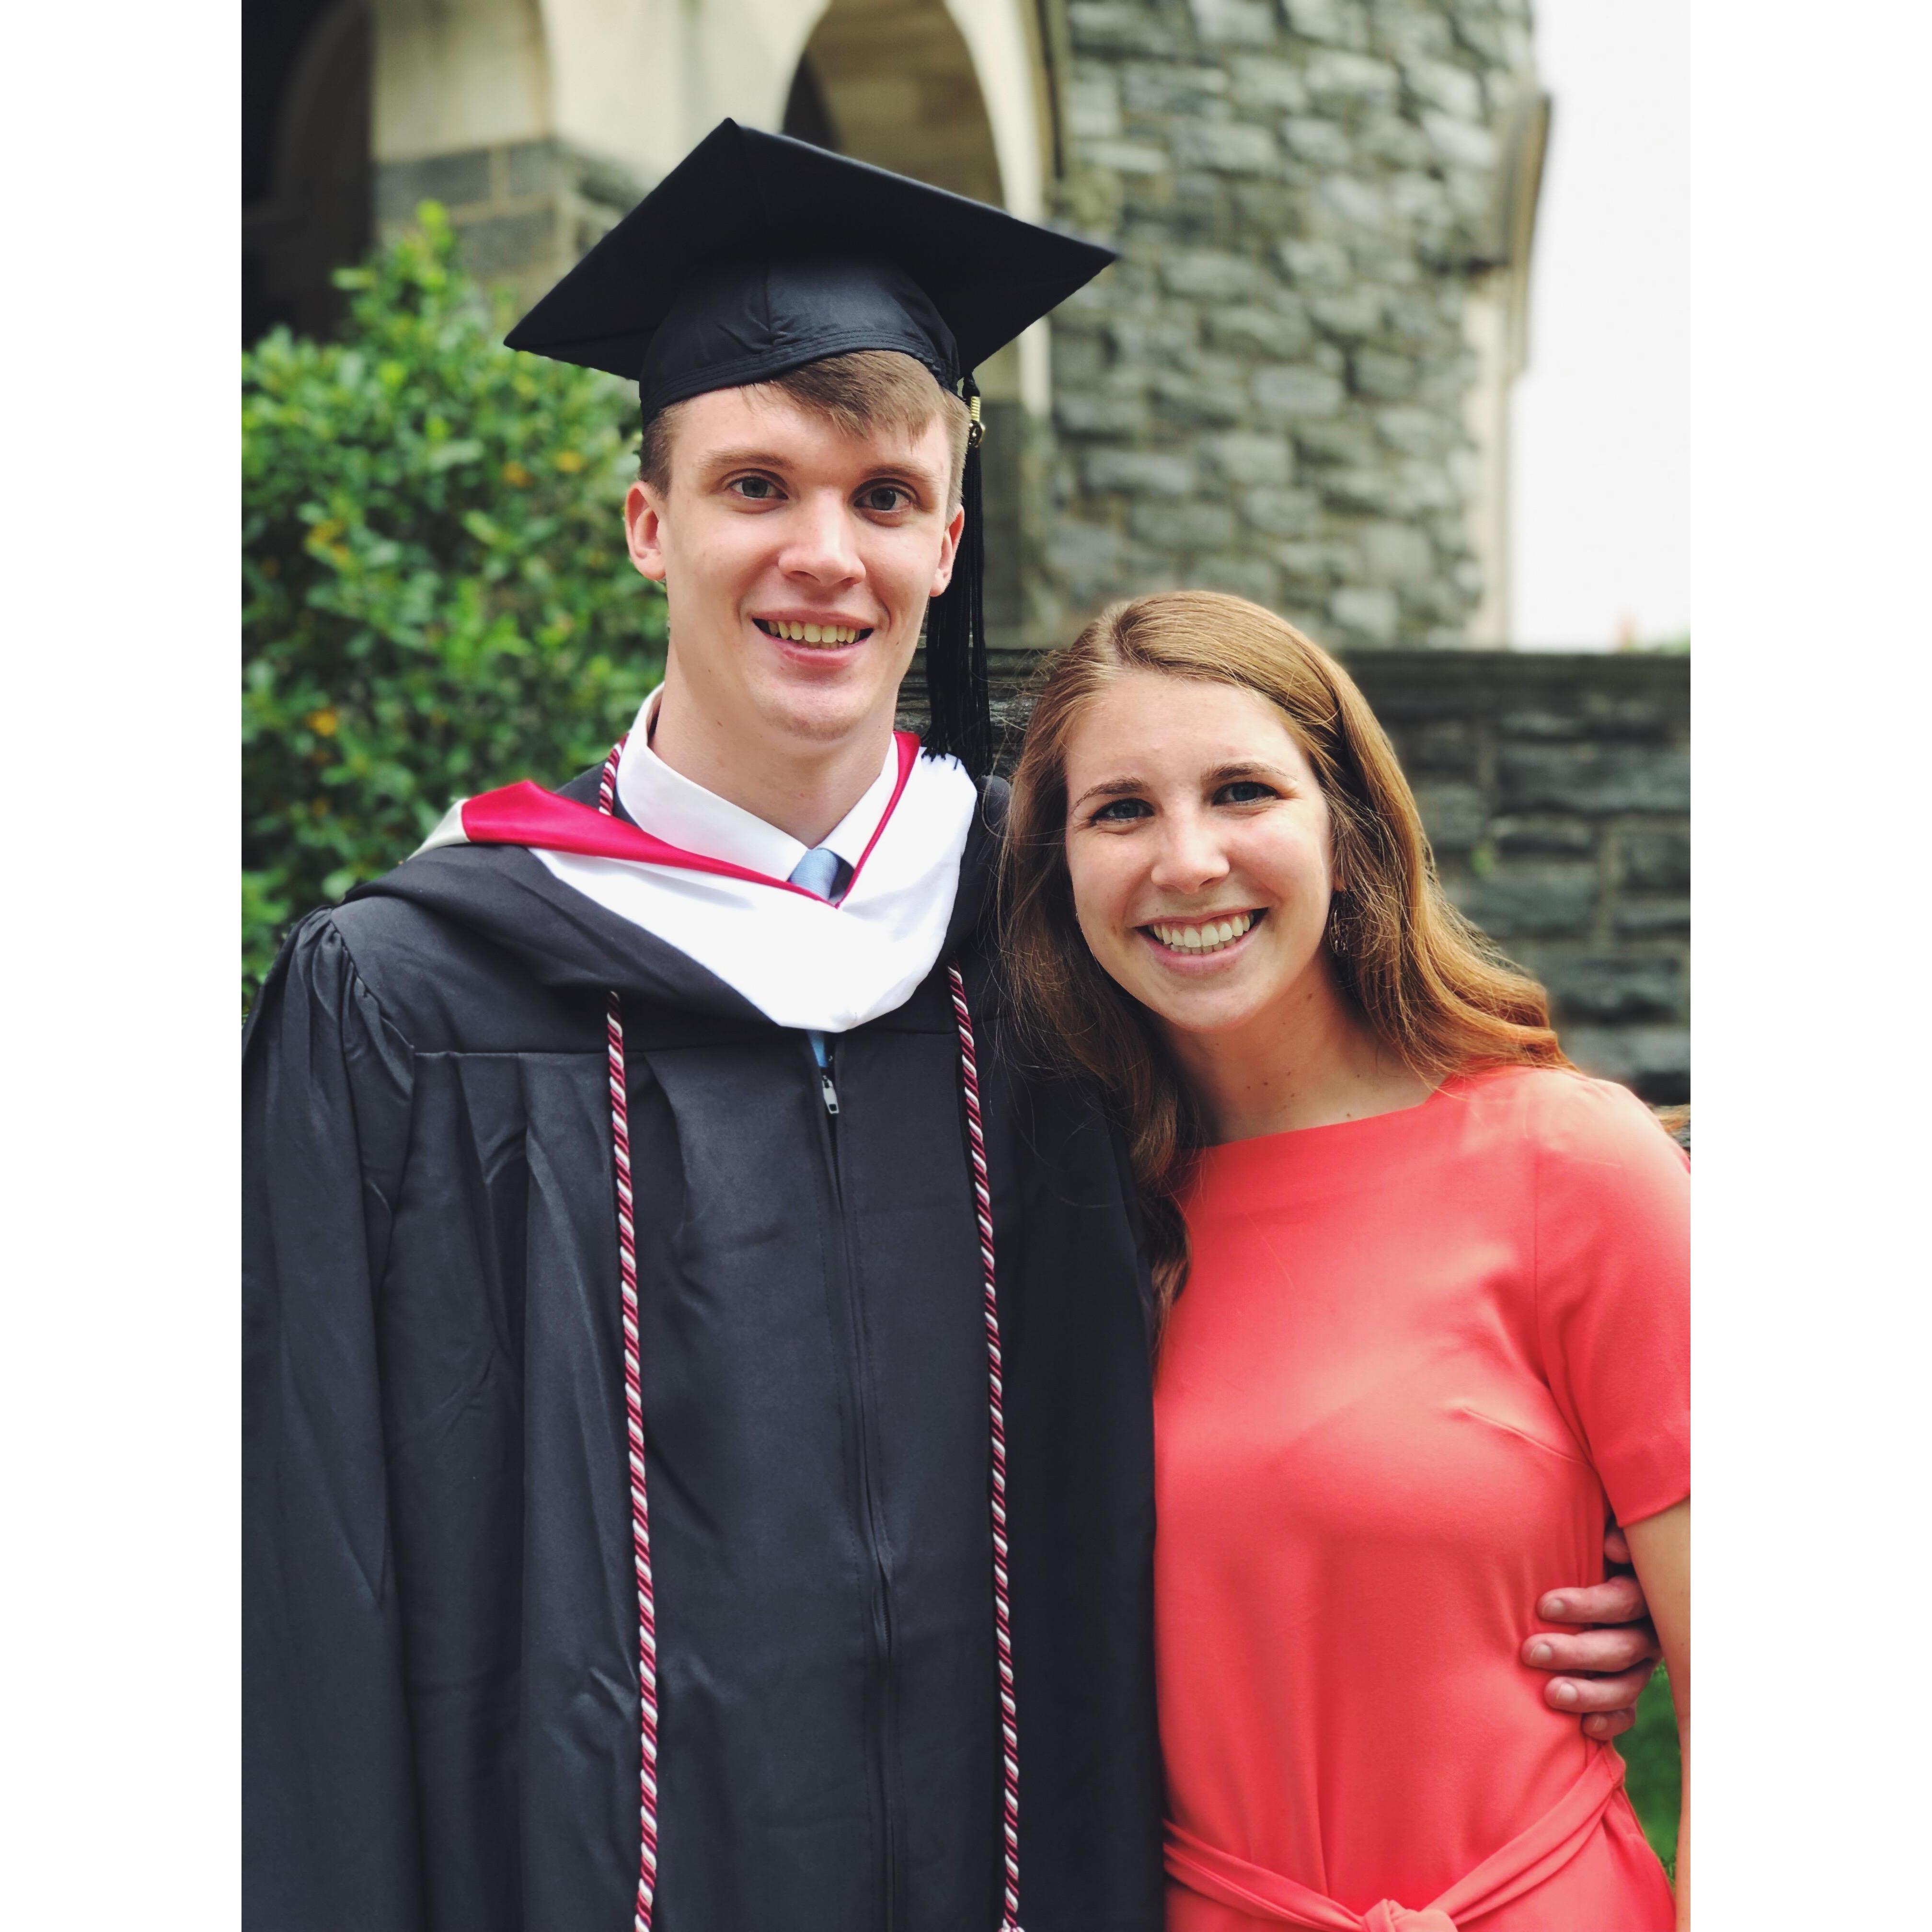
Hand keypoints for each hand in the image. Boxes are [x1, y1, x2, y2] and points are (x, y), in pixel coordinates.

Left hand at [1520, 1526, 1661, 1740]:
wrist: (1595, 1565)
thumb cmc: (1590, 1544)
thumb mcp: (1601, 1532)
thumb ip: (1613, 1533)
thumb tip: (1614, 1547)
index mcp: (1643, 1590)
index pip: (1623, 1602)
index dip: (1587, 1606)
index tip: (1543, 1607)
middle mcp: (1648, 1629)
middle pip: (1622, 1648)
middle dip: (1576, 1652)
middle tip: (1531, 1651)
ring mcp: (1641, 1661)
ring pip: (1626, 1684)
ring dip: (1590, 1692)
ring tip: (1551, 1694)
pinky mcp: (1629, 1683)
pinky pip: (1628, 1710)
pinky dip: (1610, 1720)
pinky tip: (1586, 1727)